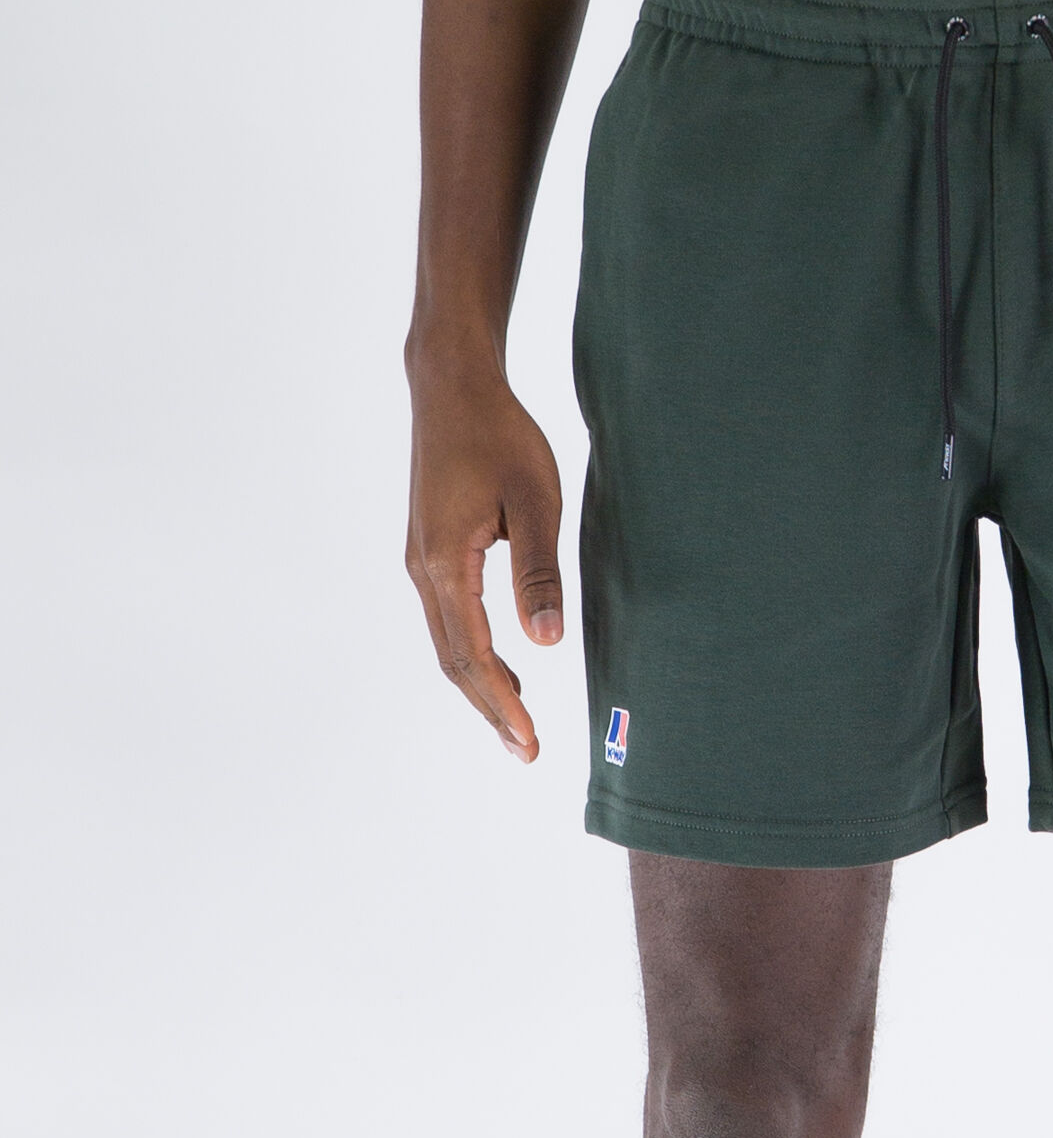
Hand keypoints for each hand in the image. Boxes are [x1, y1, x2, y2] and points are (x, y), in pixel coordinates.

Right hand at [405, 361, 563, 760]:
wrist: (452, 386)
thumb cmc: (500, 434)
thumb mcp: (535, 500)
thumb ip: (540, 572)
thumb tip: (547, 642)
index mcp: (446, 562)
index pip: (473, 653)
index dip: (502, 703)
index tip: (529, 740)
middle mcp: (423, 569)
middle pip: (454, 661)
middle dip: (490, 709)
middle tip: (526, 750)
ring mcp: (421, 561)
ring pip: (448, 644)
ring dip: (481, 686)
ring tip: (517, 723)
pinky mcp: (429, 551)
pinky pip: (449, 620)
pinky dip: (474, 654)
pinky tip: (504, 669)